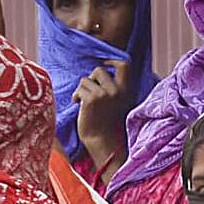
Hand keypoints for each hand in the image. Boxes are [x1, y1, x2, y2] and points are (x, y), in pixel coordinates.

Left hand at [73, 60, 130, 174]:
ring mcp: (104, 94)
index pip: (124, 64)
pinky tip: (78, 106)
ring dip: (82, 90)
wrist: (103, 143)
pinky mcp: (91, 99)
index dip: (112, 60)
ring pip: (85, 80)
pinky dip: (76, 97)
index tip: (105, 64)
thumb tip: (101, 69)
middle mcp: (117, 90)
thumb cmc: (107, 124)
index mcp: (126, 90)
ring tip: (84, 102)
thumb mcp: (117, 102)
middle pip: (99, 70)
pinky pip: (79, 89)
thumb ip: (113, 88)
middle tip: (89, 92)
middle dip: (91, 79)